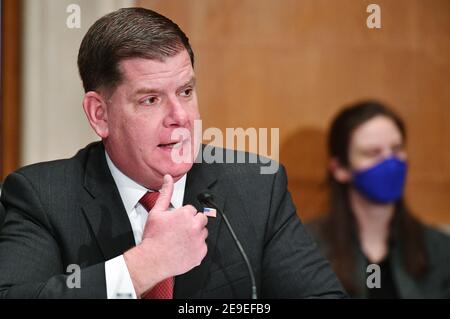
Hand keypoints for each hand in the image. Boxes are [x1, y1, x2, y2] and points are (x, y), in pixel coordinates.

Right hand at [124, 174, 207, 296]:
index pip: (191, 209)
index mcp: (185, 214)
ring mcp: (199, 240)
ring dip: (195, 234)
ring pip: (203, 232)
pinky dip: (196, 247)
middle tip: (180, 230)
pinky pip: (203, 246)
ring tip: (181, 239)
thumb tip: (168, 179)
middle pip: (201, 219)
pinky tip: (185, 247)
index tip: (176, 222)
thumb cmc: (154, 238)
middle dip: (192, 222)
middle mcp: (195, 226)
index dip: (183, 215)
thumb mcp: (157, 212)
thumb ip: (165, 193)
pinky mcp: (201, 252)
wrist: (152, 259)